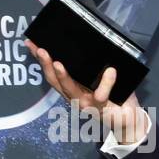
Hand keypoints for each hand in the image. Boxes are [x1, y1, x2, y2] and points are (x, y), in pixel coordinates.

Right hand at [24, 38, 147, 144]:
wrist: (128, 118)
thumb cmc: (113, 95)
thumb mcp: (101, 77)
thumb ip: (93, 65)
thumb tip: (91, 40)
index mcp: (70, 87)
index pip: (51, 72)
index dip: (40, 60)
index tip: (30, 43)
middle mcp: (73, 96)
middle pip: (54, 81)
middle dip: (46, 65)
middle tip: (40, 50)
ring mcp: (84, 103)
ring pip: (70, 89)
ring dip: (63, 76)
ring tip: (57, 64)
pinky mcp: (99, 108)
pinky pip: (101, 95)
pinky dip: (106, 82)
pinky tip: (110, 71)